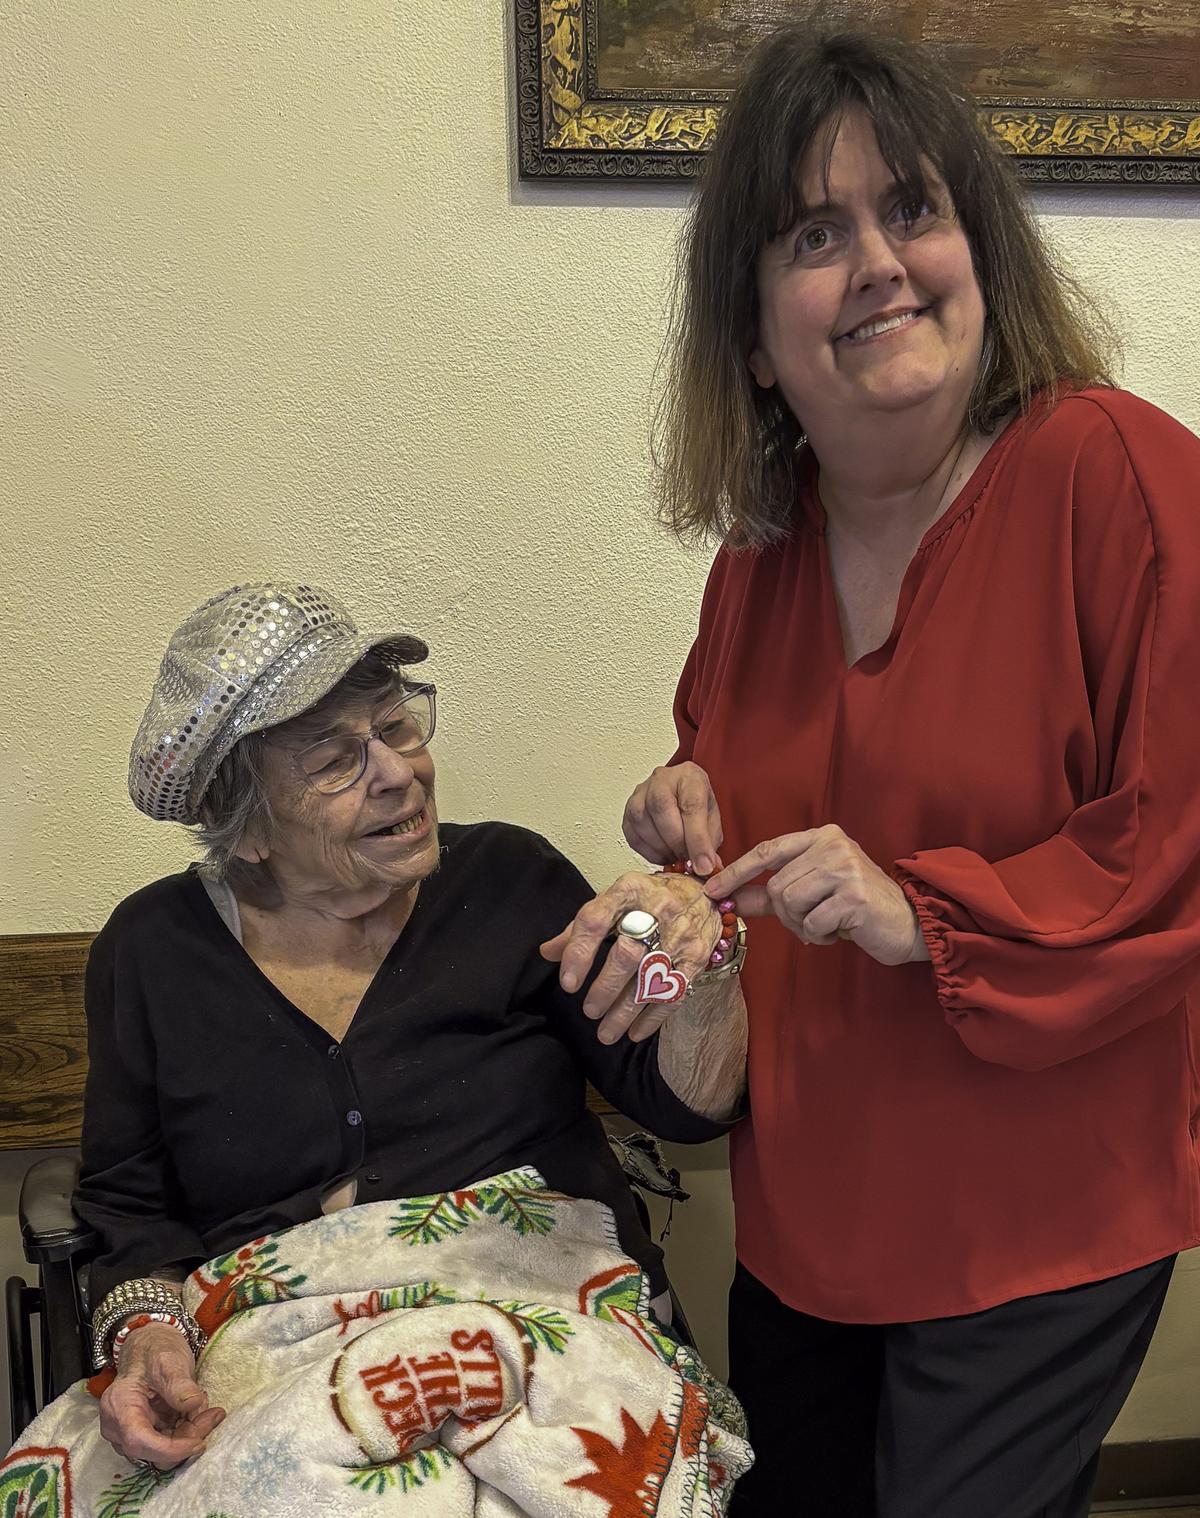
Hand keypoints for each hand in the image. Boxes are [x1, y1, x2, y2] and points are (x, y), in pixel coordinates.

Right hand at [99, 1323, 224, 1469]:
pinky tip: (198, 1414)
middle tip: (213, 1414)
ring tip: (208, 1411)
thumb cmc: (155, 1350)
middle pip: (152, 1451)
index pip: (138, 1441)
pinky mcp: (143, 1435)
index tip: (199, 1442)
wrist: (150, 1345)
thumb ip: (179, 1383)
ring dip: (189, 1437)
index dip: (169, 1450)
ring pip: (161, 1454)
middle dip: (186, 1439)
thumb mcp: (169, 1360)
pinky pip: (165, 1446)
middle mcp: (117, 1426)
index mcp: (119, 1405)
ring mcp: (128, 1433)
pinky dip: (185, 1435)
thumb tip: (195, 1404)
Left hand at [541, 870, 723, 1043]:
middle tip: (589, 1011)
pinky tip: (635, 1033)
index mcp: (627, 890)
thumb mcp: (615, 899)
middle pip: (627, 954)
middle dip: (606, 988)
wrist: (706, 893)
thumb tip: (547, 952)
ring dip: (626, 1012)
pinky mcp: (697, 956)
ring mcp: (680, 934)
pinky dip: (654, 1017)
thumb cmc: (650, 898)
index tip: (568, 984)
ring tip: (605, 1033)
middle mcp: (656, 909)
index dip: (579, 953)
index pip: (596, 920)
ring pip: (651, 979)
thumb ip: (581, 926)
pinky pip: (675, 991)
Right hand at [622, 763, 723, 875]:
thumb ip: (709, 842)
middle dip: (676, 842)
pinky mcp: (628, 808)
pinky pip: (631, 833)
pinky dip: (647, 851)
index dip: (697, 840)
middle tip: (687, 860)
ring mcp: (641, 792)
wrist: (680, 794)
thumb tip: (705, 867)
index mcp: (690, 777)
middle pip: (662, 808)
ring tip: (676, 857)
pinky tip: (662, 854)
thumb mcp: (712, 820)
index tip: (703, 865)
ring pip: (642, 820)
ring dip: (661, 847)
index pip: (692, 805)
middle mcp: (662, 779)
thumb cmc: (696, 804)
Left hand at [706, 825, 929, 966]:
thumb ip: (770, 894)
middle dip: (787, 914)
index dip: (736, 872)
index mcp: (820, 836)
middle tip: (810, 922)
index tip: (711, 891)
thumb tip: (728, 899)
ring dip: (803, 925)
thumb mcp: (812, 893)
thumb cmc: (856, 907)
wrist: (908, 923)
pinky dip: (819, 935)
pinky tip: (840, 931)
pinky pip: (811, 922)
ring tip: (827, 924)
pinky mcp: (854, 895)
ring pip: (790, 903)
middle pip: (777, 886)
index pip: (767, 851)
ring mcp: (845, 867)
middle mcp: (832, 845)